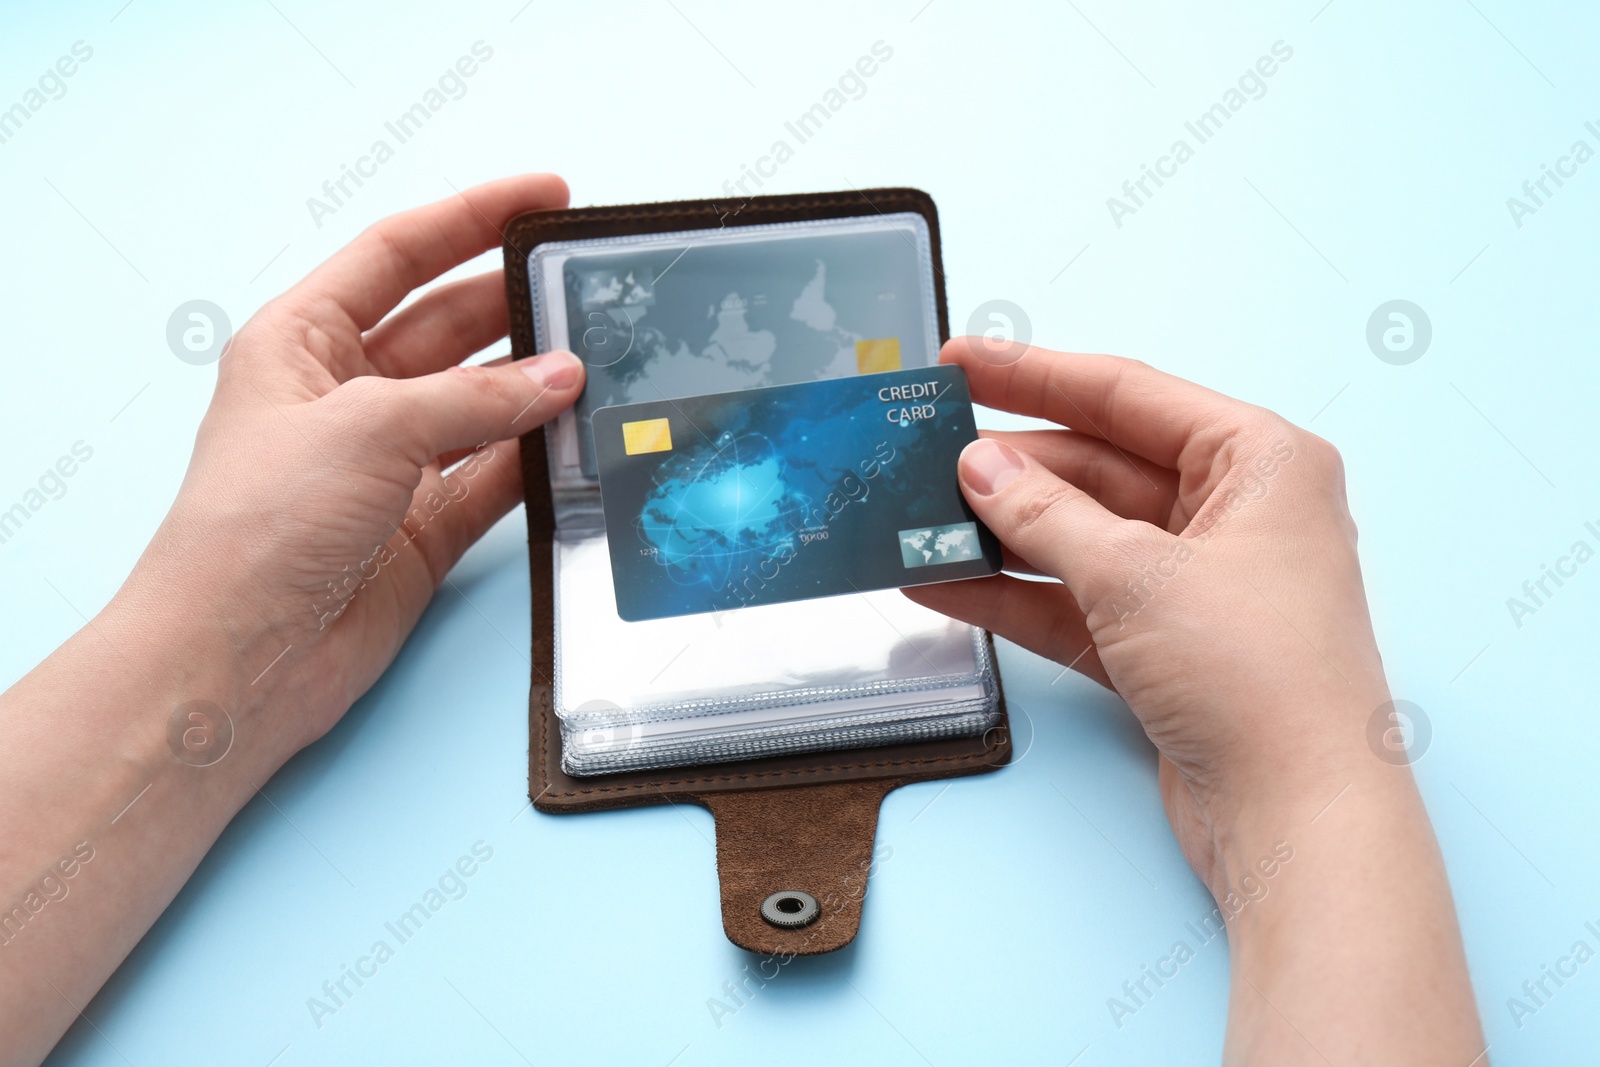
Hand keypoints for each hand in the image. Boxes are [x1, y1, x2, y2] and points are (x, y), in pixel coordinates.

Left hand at [122, 175, 584, 757]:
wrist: (241, 655)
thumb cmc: (262, 523)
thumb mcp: (369, 426)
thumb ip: (474, 397)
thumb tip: (561, 377)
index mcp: (302, 340)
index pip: (398, 254)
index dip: (472, 216)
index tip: (546, 196)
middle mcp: (346, 395)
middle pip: (448, 326)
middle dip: (516, 305)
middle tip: (590, 291)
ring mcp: (388, 464)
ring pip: (480, 404)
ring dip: (535, 388)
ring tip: (604, 362)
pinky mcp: (422, 527)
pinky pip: (494, 477)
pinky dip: (535, 460)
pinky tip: (579, 440)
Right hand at [906, 338, 1482, 1062]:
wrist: (1297, 820)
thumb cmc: (1261, 680)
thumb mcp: (1136, 576)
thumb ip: (1045, 514)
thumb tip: (981, 466)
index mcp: (1259, 462)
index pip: (1127, 395)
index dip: (1035, 375)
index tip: (962, 362)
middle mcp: (1232, 514)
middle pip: (1097, 467)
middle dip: (1010, 466)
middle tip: (924, 450)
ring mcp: (1196, 584)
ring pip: (1079, 537)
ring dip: (1000, 534)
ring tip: (917, 518)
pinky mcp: (1164, 647)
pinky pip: (1074, 601)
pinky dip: (1013, 595)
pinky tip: (944, 583)